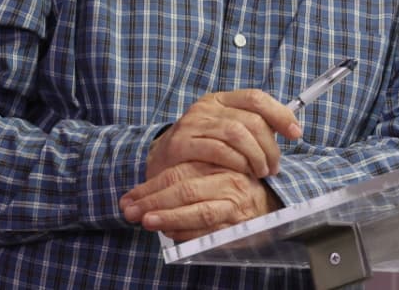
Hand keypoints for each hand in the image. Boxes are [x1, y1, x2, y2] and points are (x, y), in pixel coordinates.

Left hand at [121, 162, 282, 241]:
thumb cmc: (231, 186)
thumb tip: (139, 196)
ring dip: (169, 218)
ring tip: (146, 222)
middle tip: (130, 211)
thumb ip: (185, 177)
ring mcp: (234, 206)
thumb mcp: (212, 172)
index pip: (179, 173)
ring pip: (199, 213)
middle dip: (153, 202)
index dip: (150, 186)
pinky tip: (169, 233)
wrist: (270, 202)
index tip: (128, 198)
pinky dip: (187, 234)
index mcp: (219, 164)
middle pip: (186, 190)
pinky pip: (209, 233)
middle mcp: (228, 183)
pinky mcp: (238, 227)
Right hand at [143, 89, 300, 181]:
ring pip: (237, 133)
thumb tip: (292, 128)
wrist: (161, 162)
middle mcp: (207, 107)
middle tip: (274, 166)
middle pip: (250, 119)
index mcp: (221, 99)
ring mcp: (193, 123)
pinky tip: (242, 172)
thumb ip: (254, 127)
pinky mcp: (182, 143)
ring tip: (261, 172)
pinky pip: (218, 150)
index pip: (256, 97)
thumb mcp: (227, 132)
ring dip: (256, 155)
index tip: (296, 133)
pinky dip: (237, 162)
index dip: (280, 114)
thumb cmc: (202, 149)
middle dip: (269, 145)